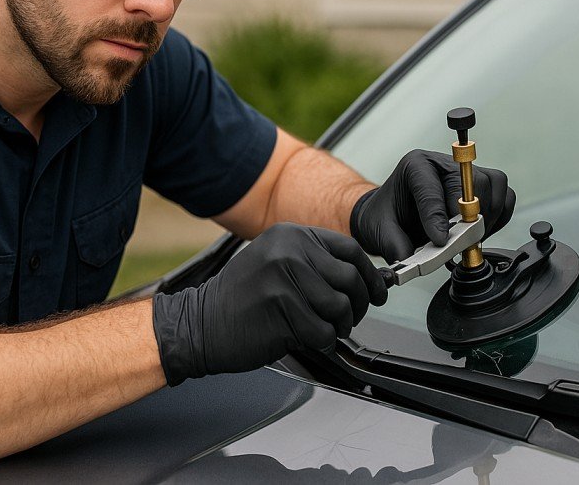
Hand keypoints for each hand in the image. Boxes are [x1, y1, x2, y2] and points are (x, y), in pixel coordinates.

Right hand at [152, 223, 387, 385]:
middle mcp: (289, 252)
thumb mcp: (275, 259)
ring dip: (342, 326)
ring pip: (341, 307)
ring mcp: (285, 280)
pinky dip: (324, 341)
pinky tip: (309, 338)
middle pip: (350, 278)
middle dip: (360, 305)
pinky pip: (324, 332)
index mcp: (291, 235)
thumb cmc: (242, 297)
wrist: (201, 323)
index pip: (350, 249)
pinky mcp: (281, 312)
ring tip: (328, 329)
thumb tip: (363, 276)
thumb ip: (314, 260)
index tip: (377, 291)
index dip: (370, 274)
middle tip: (352, 318)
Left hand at [349, 149, 515, 263]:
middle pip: (472, 182)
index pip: (432, 188)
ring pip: (494, 186)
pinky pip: (505, 197)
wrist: (393, 215)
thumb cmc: (387, 216)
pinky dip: (498, 218)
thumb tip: (410, 261)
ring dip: (486, 218)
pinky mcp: (483, 185)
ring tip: (468, 240)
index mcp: (415, 165)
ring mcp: (467, 172)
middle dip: (467, 218)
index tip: (439, 241)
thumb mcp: (379, 230)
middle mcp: (444, 163)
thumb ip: (394, 245)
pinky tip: (479, 233)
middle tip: (458, 243)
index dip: (437, 217)